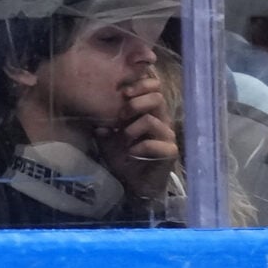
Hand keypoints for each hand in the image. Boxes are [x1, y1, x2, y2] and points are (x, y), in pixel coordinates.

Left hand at [108, 67, 177, 193]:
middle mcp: (162, 120)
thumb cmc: (123, 156)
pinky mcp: (170, 152)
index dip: (141, 85)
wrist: (134, 183)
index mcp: (150, 112)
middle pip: (157, 97)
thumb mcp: (108, 137)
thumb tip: (97, 117)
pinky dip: (138, 148)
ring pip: (151, 120)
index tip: (123, 93)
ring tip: (124, 140)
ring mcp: (167, 136)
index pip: (154, 87)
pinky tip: (132, 153)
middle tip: (121, 116)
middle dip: (134, 104)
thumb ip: (104, 123)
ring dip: (131, 130)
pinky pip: (153, 143)